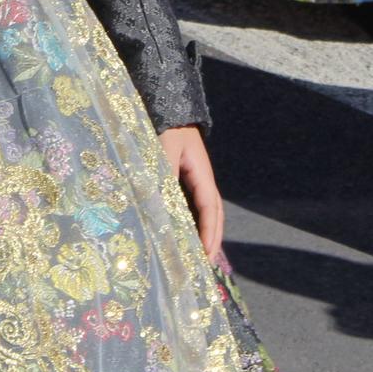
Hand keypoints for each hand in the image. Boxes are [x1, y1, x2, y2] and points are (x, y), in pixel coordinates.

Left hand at [160, 125, 223, 257]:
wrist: (168, 106)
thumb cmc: (167, 126)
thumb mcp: (165, 147)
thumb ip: (163, 172)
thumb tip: (160, 202)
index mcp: (202, 174)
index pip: (209, 209)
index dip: (208, 233)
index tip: (205, 254)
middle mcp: (201, 180)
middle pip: (213, 215)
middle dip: (211, 239)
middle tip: (205, 265)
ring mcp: (194, 179)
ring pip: (204, 212)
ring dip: (203, 233)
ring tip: (197, 257)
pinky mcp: (183, 178)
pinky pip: (191, 205)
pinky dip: (191, 222)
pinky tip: (182, 233)